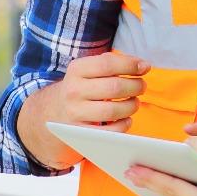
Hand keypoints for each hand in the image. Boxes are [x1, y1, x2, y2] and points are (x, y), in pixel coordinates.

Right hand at [19, 52, 148, 168]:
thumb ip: (111, 63)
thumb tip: (142, 65)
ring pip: (113, 110)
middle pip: (114, 87)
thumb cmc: (81, 87)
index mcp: (76, 70)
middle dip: (135, 86)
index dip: (130, 65)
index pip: (108, 64)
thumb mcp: (87, 70)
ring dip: (131, 106)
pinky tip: (126, 119)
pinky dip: (123, 125)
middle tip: (141, 86)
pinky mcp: (80, 133)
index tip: (145, 67)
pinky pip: (109, 131)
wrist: (51, 112)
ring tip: (135, 102)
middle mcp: (73, 90)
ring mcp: (75, 113)